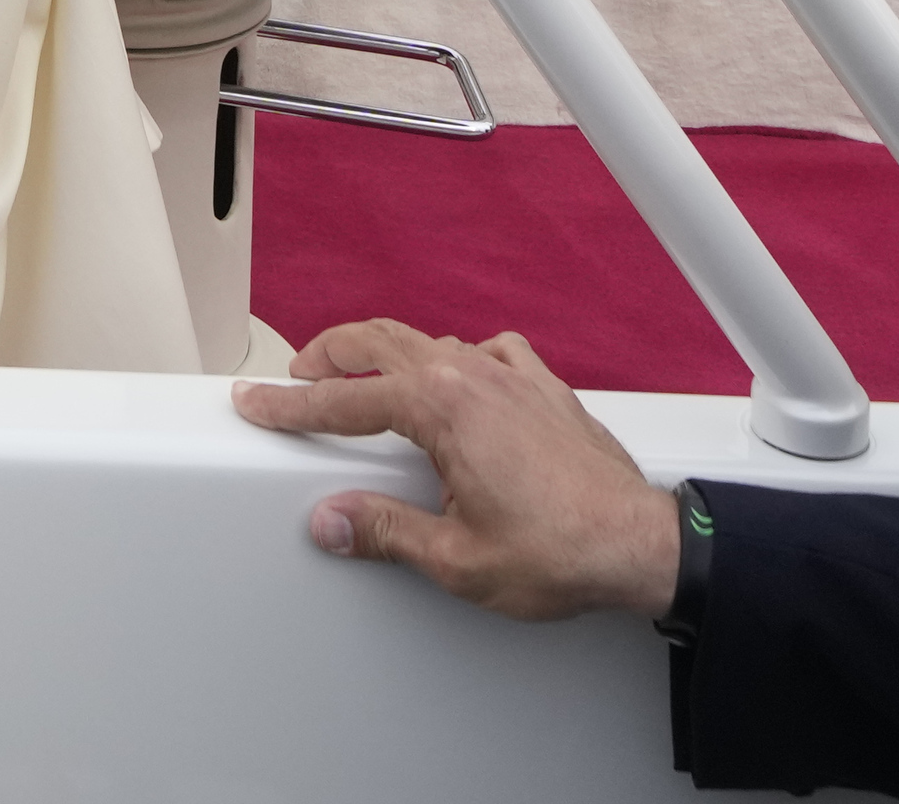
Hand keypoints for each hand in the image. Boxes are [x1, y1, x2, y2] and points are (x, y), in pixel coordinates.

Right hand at [232, 321, 687, 622]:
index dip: (291, 406)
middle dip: (329, 354)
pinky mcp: (544, 388)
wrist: (639, 543)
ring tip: (360, 372)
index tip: (258, 402)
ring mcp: (513, 375)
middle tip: (296, 375)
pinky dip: (455, 355)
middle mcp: (474, 376)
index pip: (344, 402)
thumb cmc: (561, 550)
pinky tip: (455, 373)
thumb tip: (333, 520)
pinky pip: (486, 351)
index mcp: (443, 409)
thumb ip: (385, 531)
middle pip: (380, 342)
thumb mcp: (456, 559)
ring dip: (385, 351)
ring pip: (429, 339)